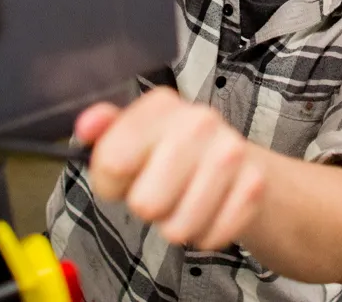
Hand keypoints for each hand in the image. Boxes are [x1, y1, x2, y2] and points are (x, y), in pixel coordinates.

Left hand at [79, 87, 265, 249]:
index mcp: (162, 104)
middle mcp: (199, 120)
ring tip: (182, 199)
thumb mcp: (133, 133)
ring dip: (176, 224)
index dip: (110, 181)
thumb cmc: (170, 149)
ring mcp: (230, 151)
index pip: (113, 162)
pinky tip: (207, 209)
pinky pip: (213, 236)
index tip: (123, 175)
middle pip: (146, 203)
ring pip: (179, 227)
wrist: (230, 155)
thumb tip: (87, 125)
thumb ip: (106, 130)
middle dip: (147, 206)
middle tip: (159, 189)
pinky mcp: (253, 183)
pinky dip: (206, 234)